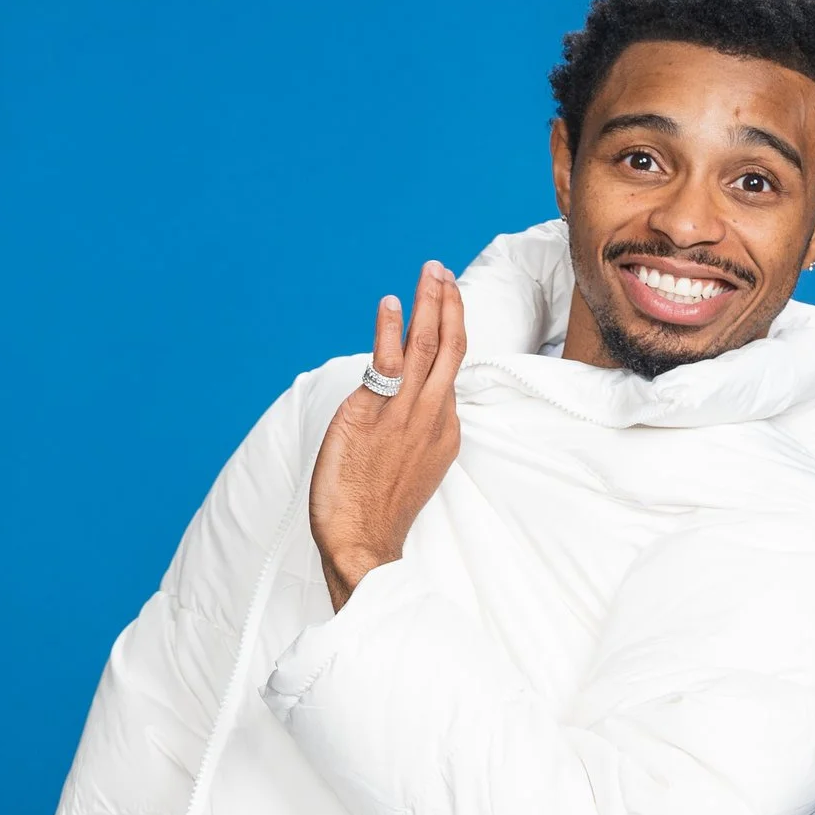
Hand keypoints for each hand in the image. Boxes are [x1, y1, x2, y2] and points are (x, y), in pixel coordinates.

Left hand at [307, 261, 466, 608]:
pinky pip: (386, 364)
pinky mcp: (370, 415)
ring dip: (428, 304)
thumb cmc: (381, 515)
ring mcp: (402, 414)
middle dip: (449, 305)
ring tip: (429, 272)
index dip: (451, 329)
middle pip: (449, 349)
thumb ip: (417, 435)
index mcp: (444, 429)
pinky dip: (389, 330)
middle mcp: (430, 416)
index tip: (447, 301)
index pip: (452, 368)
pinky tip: (390, 304)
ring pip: (425, 348)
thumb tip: (409, 414)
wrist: (363, 543)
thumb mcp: (413, 469)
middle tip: (442, 272)